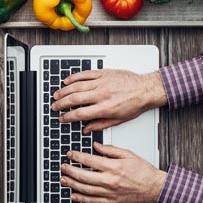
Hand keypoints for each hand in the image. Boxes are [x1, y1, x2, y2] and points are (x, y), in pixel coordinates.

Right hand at [52, 69, 166, 132]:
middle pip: (74, 99)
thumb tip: (86, 129)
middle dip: (61, 104)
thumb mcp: (119, 120)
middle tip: (54, 106)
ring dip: (64, 91)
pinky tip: (67, 81)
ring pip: (76, 86)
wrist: (147, 89)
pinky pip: (85, 74)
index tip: (61, 118)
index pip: (80, 114)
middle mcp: (102, 95)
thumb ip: (100, 125)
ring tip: (57, 95)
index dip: (67, 117)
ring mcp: (102, 82)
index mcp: (105, 108)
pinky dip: (74, 77)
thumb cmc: (135, 104)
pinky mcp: (104, 73)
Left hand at [60, 143, 165, 202]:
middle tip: (63, 166)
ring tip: (63, 179)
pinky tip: (73, 195)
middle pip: (83, 175)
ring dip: (71, 184)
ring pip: (85, 189)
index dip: (77, 156)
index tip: (70, 154)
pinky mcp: (111, 202)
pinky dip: (81, 198)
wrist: (155, 188)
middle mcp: (110, 180)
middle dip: (70, 170)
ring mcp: (109, 192)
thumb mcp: (128, 155)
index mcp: (114, 167)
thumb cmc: (143, 172)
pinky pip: (93, 201)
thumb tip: (96, 145)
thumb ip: (110, 149)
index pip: (89, 160)